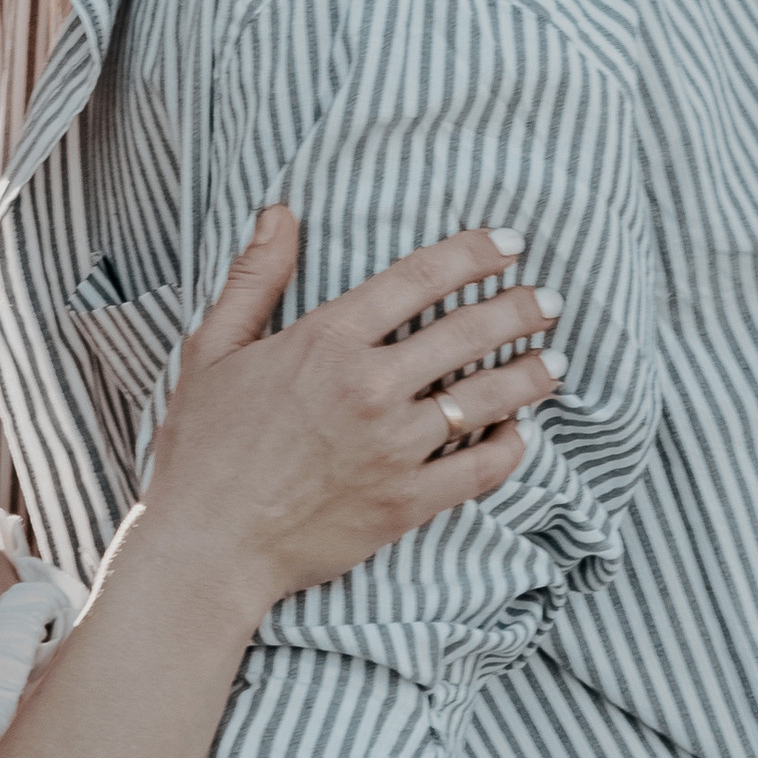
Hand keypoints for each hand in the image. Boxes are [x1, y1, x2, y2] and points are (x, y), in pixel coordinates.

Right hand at [150, 212, 559, 613]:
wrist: (207, 545)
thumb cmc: (202, 447)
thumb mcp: (212, 349)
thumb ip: (254, 277)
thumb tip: (280, 212)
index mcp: (326, 341)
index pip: (420, 278)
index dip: (474, 254)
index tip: (510, 244)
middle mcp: (370, 387)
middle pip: (469, 332)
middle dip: (520, 309)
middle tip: (549, 301)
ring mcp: (395, 448)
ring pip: (489, 398)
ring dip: (532, 375)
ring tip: (554, 362)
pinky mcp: (408, 502)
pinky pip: (483, 468)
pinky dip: (511, 446)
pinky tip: (519, 432)